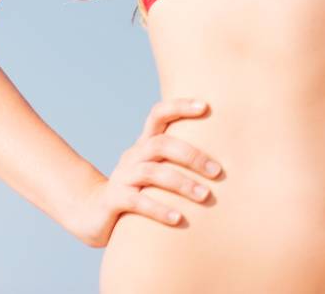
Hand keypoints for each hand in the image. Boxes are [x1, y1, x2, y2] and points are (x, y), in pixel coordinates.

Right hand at [68, 99, 221, 246]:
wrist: (93, 214)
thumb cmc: (141, 189)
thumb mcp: (159, 169)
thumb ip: (182, 160)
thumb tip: (231, 155)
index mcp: (146, 144)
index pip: (158, 115)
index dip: (179, 106)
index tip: (206, 106)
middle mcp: (133, 156)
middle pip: (161, 144)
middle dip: (192, 156)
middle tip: (217, 171)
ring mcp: (122, 178)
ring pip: (152, 173)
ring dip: (182, 183)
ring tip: (204, 196)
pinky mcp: (113, 201)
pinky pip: (138, 202)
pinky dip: (160, 209)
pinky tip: (179, 218)